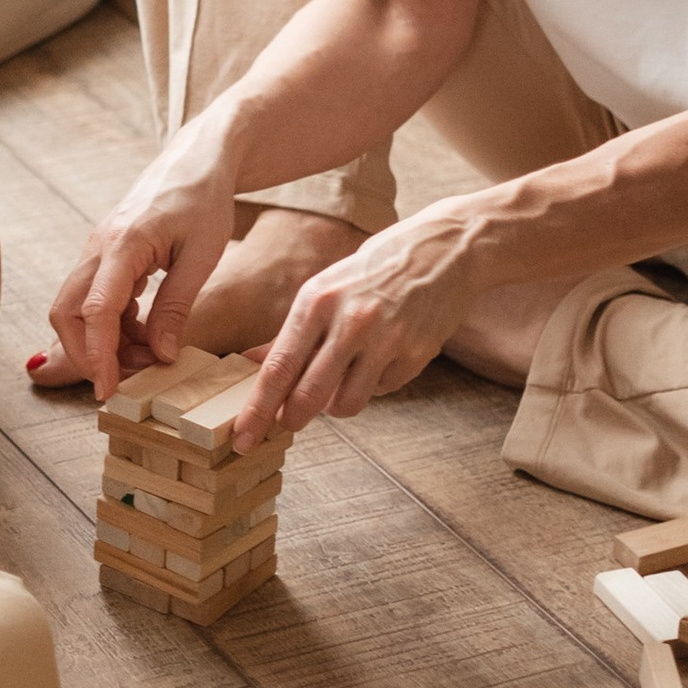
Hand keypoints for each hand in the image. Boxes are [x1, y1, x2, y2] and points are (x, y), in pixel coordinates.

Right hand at [46, 137, 238, 395]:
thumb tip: (161, 355)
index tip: (109, 390)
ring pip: (77, 308)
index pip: (97, 310)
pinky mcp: (105, 255)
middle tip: (126, 380)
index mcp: (122, 243)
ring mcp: (97, 250)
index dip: (99, 355)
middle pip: (67, 312)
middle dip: (87, 355)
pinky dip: (112, 325)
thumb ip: (177, 306)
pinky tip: (145, 333)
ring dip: (103, 341)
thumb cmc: (203, 198)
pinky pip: (94, 298)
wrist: (198, 158)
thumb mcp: (202, 256)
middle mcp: (98, 247)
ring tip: (149, 355)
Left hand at [236, 209, 479, 438]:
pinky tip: (381, 357)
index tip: (243, 437)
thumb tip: (250, 362)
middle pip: (308, 395)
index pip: (278, 368)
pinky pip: (382, 390)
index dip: (257, 409)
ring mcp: (386, 339)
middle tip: (288, 424)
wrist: (444, 250)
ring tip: (343, 379)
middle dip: (292, 419)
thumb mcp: (325, 288)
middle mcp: (349, 321)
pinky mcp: (416, 354)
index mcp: (317, 301)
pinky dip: (374, 384)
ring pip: (346, 404)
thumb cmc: (374, 269)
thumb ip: (291, 332)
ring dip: (337, 404)